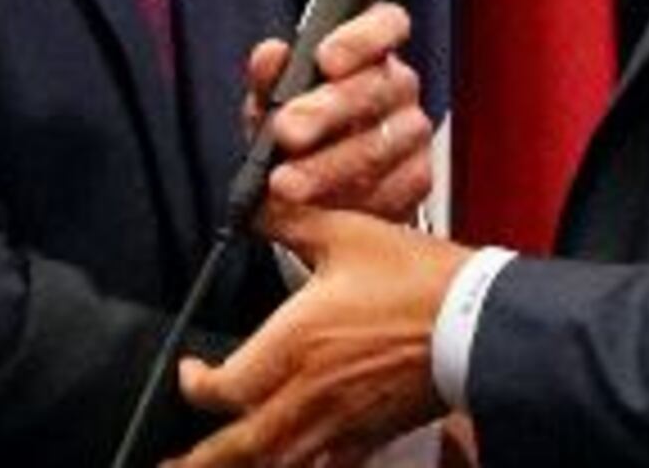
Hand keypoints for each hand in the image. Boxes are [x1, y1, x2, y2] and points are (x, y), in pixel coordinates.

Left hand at [167, 210, 467, 466]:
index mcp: (295, 344)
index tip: (192, 373)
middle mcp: (310, 393)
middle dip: (200, 460)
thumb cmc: (415, 279)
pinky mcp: (374, 435)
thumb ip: (290, 221)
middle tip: (168, 467)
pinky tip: (291, 467)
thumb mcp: (345, 233)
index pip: (224, 389)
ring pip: (280, 464)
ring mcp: (343, 422)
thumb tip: (253, 206)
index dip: (197, 387)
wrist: (480, 322)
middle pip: (242, 446)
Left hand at [244, 3, 432, 223]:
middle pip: (376, 89)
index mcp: (369, 49)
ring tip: (287, 183)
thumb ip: (270, 76)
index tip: (324, 60)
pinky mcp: (417, 179)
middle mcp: (398, 85)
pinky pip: (390, 189)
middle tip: (287, 132)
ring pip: (380, 146)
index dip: (359, 38)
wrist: (317, 184)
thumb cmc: (298, 125)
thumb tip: (271, 55)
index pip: (384, 24)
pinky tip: (320, 207)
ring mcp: (412, 133)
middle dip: (326, 112)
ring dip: (328, 167)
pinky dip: (350, 201)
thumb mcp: (272, 98)